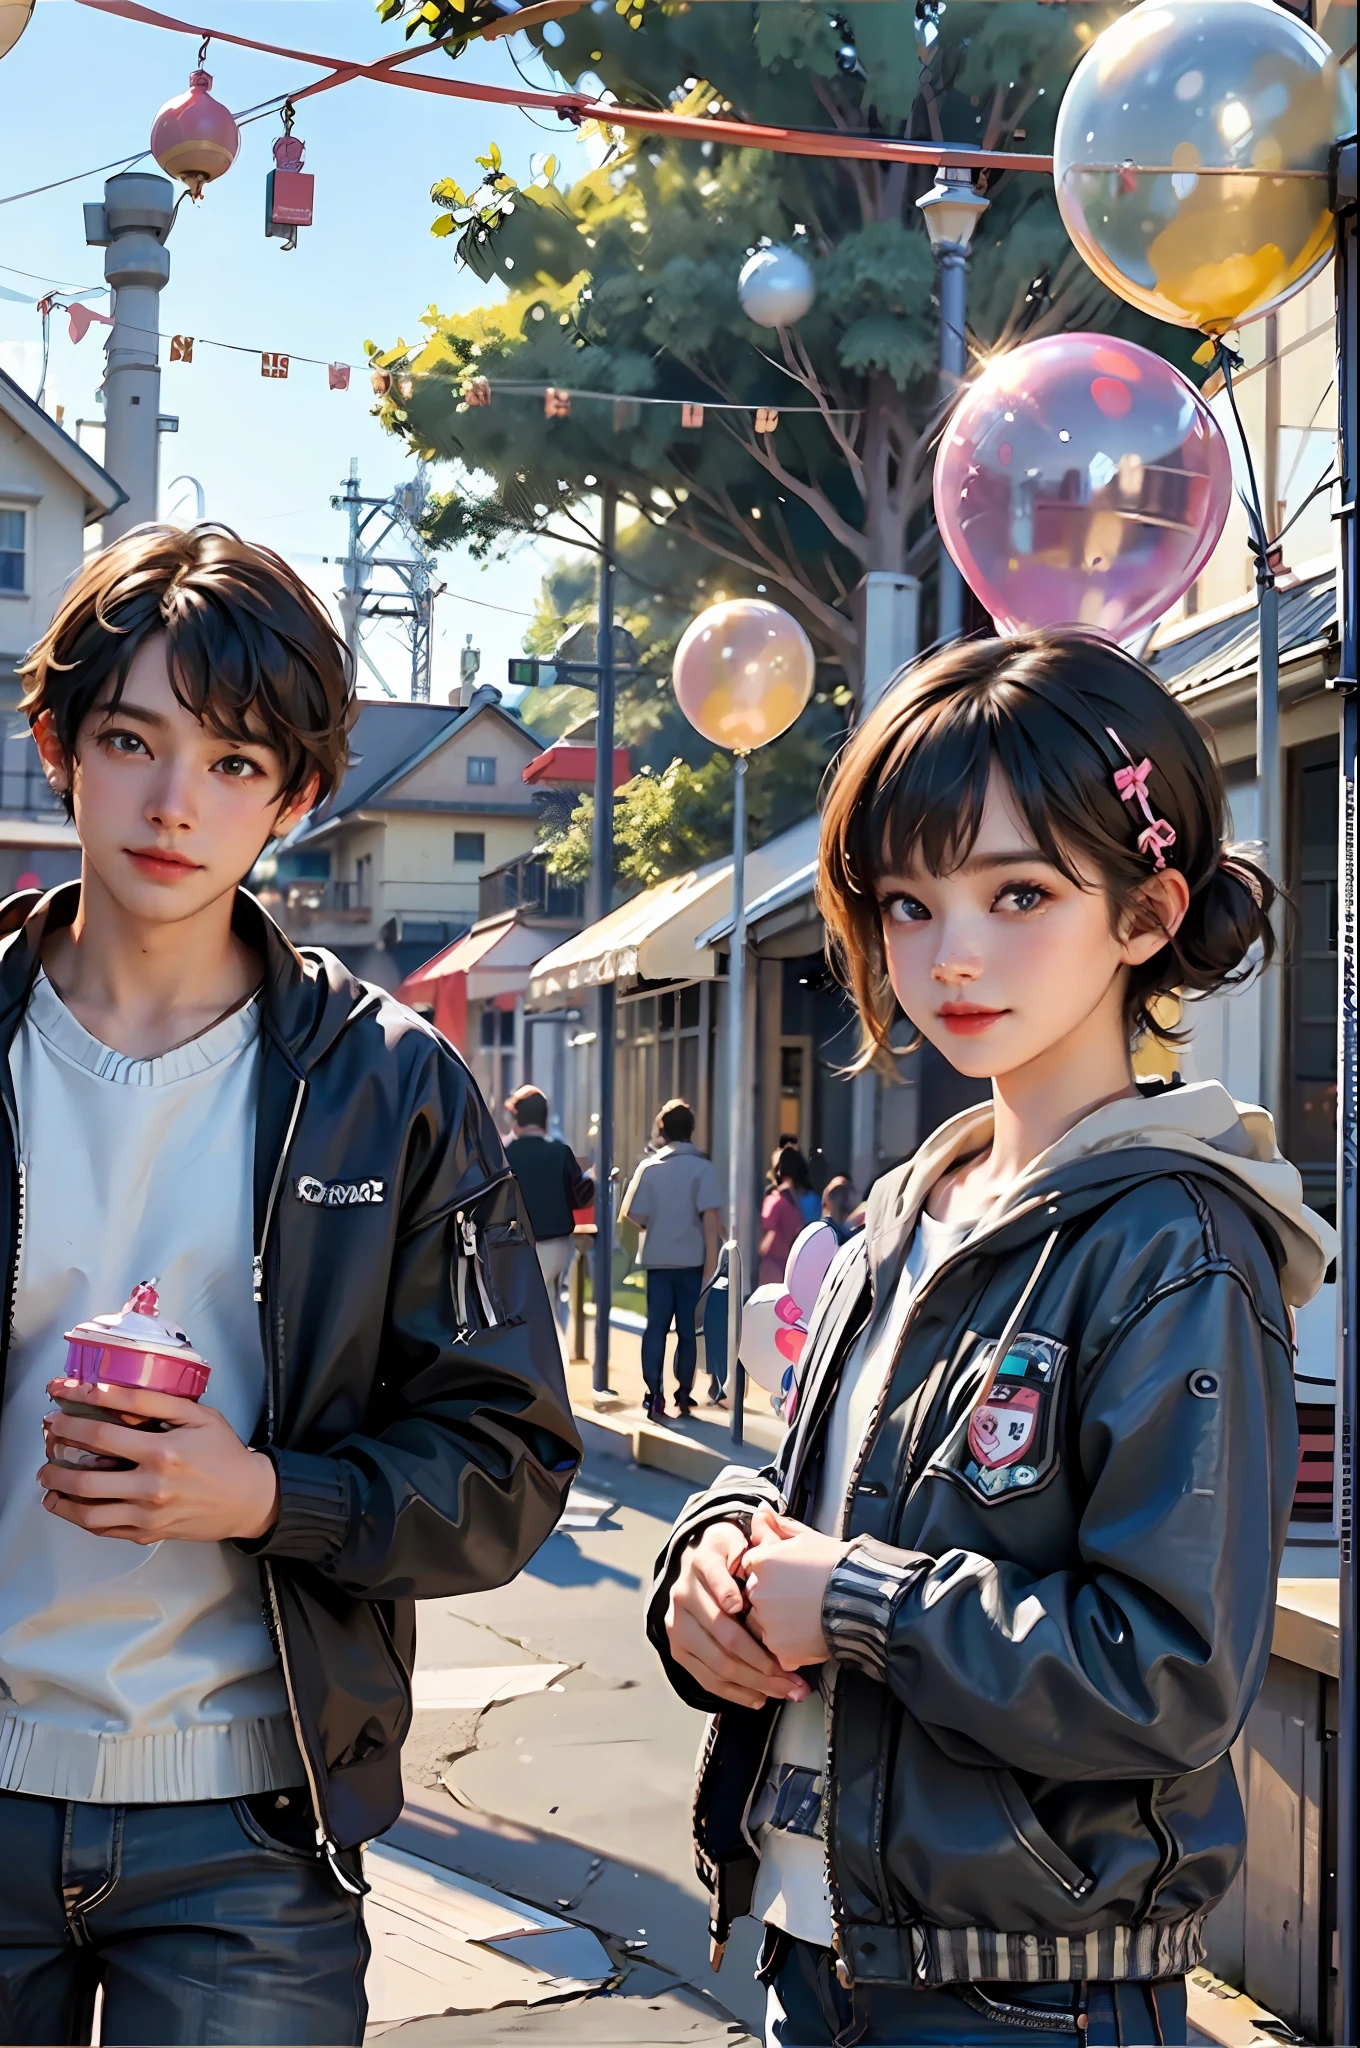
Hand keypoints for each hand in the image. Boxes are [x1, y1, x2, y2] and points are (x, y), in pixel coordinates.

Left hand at [39, 1379, 279, 1545]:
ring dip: (58, 1495)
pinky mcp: (146, 1534)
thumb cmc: (224, 1453)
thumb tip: (108, 1392)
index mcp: (163, 1452)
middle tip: (48, 1447)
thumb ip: (154, 1402)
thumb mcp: (198, 1416)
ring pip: (86, 1511)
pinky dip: (78, 1517)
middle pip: (84, 1478)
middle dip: (54, 1461)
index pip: (101, 1434)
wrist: (248, 1499)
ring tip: (49, 1481)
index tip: (55, 1413)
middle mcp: (151, 1487)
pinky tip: (70, 1504)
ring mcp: (147, 1516)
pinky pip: (102, 1529)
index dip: (70, 1422)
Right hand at [666, 1517, 811, 1710]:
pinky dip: (736, 1692)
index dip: (735, 1601)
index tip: (754, 1615)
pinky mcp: (678, 1649)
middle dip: (764, 1663)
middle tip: (793, 1678)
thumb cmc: (729, 1555)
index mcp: (701, 1564)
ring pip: (718, 1665)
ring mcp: (678, 1626)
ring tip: (785, 1691)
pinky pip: (707, 1679)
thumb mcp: (738, 1538)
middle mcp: (683, 1596)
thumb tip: (765, 1523)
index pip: (720, 1588)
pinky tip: (760, 1698)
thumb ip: (755, 1537)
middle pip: (725, 1638)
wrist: (696, 1566)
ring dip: (755, 1684)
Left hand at [741, 1505, 849, 1671]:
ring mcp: (768, 1623)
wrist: (863, 1597)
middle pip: (753, 1596)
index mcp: (762, 1562)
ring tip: (803, 1617)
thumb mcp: (807, 1537)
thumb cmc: (837, 1564)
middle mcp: (758, 1592)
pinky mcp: (781, 1649)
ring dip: (774, 1623)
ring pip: (760, 1624)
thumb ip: (778, 1526)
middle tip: (798, 1597)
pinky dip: (788, 1645)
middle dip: (770, 1596)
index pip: (751, 1567)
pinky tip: (806, 1634)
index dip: (769, 1570)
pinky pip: (776, 1649)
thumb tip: (761, 1512)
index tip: (788, 1575)